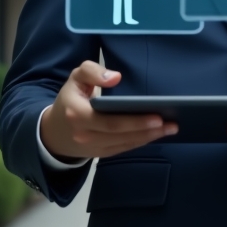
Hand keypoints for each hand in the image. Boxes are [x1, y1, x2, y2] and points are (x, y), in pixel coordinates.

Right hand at [39, 61, 177, 159]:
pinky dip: (140, 142)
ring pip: (125, 144)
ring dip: (150, 138)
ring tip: (170, 129)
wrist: (54, 131)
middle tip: (172, 124)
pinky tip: (156, 135)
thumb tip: (115, 78)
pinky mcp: (100, 154)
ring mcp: (93, 148)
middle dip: (149, 130)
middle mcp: (85, 135)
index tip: (157, 115)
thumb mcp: (75, 78)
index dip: (135, 121)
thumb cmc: (70, 98)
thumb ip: (92, 71)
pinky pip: (123, 149)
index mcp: (78, 114)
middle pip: (121, 134)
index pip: (110, 121)